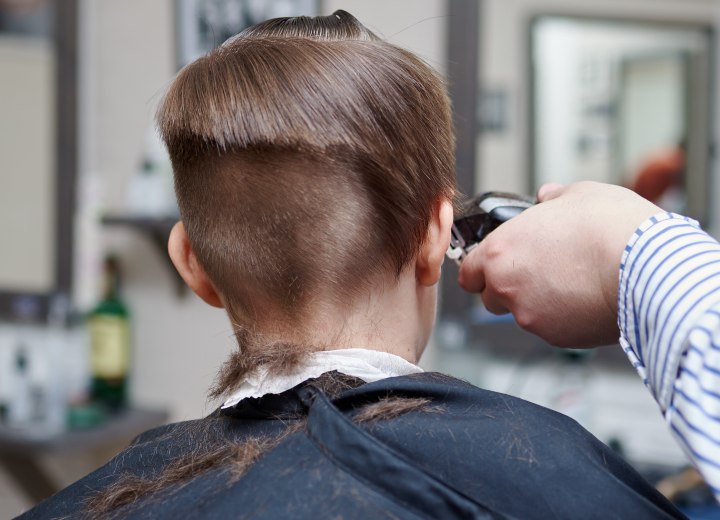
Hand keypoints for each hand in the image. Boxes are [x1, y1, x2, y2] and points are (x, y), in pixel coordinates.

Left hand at [458, 181, 660, 346]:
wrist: (645, 267)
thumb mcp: (579, 194)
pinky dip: (564, 318)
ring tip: (572, 283)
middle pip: (492, 296)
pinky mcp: (556, 337)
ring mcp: (530, 316)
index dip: (482, 269)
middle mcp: (506, 287)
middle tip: (540, 272)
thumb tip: (547, 196)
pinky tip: (587, 299)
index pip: (468, 272)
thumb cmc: (610, 227)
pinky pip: (552, 329)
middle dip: (509, 287)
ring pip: (523, 314)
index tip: (496, 266)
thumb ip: (553, 199)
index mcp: (500, 251)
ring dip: (538, 303)